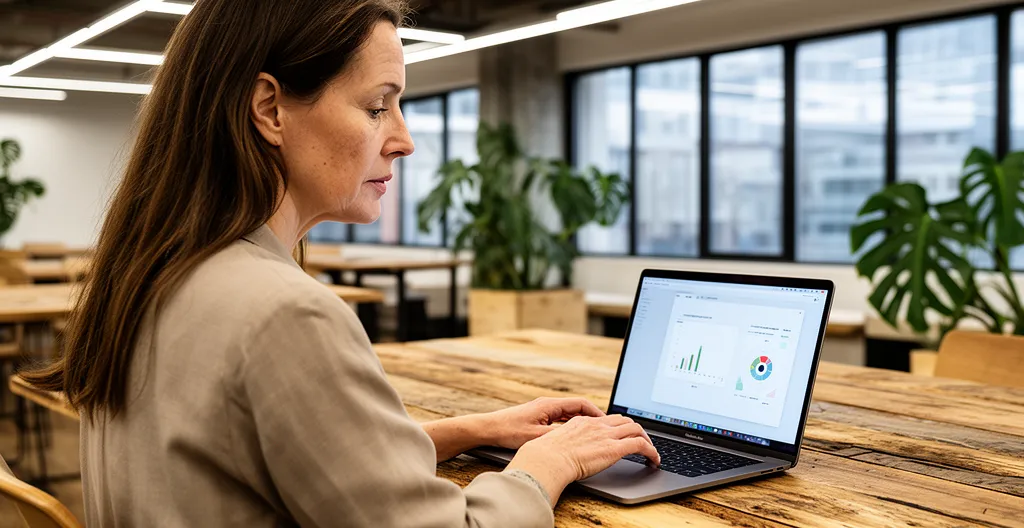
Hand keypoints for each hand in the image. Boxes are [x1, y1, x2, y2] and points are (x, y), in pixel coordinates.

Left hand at [481, 397, 604, 449]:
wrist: (488, 429)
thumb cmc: (509, 430)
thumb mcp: (536, 437)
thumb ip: (558, 437)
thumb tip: (578, 440)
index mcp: (549, 405)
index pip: (580, 403)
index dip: (596, 412)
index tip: (606, 422)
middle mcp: (547, 404)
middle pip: (576, 408)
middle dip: (591, 417)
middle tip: (604, 428)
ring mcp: (542, 410)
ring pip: (568, 414)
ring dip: (581, 421)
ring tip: (593, 432)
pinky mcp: (537, 417)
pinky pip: (559, 419)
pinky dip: (569, 425)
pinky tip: (573, 436)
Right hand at [505, 414, 659, 506]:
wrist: (548, 459)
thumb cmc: (546, 456)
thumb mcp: (557, 443)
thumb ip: (566, 443)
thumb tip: (564, 453)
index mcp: (583, 422)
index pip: (607, 419)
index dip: (619, 425)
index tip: (624, 433)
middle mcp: (597, 425)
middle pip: (625, 420)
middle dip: (636, 430)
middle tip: (642, 442)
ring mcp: (607, 435)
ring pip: (636, 429)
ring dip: (647, 440)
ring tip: (651, 452)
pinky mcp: (615, 448)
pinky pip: (640, 445)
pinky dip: (652, 452)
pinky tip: (654, 460)